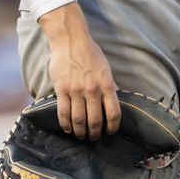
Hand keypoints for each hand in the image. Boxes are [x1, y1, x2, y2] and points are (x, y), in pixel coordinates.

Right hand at [39, 2, 119, 137]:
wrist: (70, 40)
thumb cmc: (90, 53)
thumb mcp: (106, 68)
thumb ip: (110, 85)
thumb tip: (118, 98)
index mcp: (106, 84)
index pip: (114, 113)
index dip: (113, 127)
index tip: (110, 132)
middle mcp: (92, 89)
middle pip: (95, 120)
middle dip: (95, 133)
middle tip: (93, 138)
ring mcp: (76, 90)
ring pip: (78, 119)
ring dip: (80, 132)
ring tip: (80, 135)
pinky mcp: (61, 89)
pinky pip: (63, 112)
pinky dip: (66, 124)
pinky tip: (67, 128)